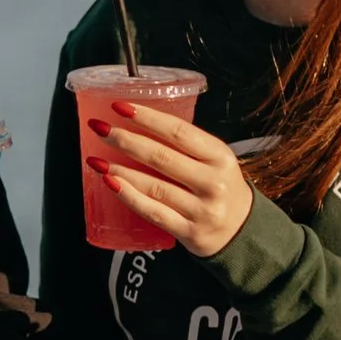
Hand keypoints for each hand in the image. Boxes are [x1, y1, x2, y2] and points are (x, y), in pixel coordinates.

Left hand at [94, 105, 255, 258]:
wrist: (243, 232)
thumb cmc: (222, 189)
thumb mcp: (216, 160)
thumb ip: (186, 146)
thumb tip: (138, 125)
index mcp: (219, 156)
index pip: (179, 131)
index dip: (147, 118)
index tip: (120, 107)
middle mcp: (213, 182)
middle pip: (161, 157)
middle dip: (125, 140)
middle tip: (100, 129)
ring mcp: (202, 209)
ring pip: (153, 186)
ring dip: (120, 170)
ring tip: (96, 160)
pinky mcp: (189, 232)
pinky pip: (153, 212)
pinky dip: (129, 197)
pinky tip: (111, 184)